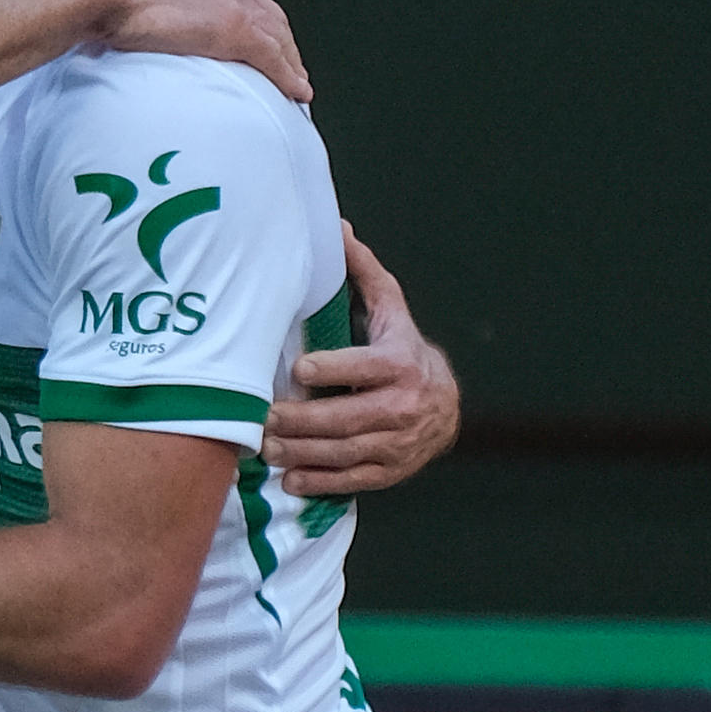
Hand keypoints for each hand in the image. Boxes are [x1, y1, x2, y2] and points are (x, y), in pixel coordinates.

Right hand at [89, 0, 312, 105]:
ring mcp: (231, 4)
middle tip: (285, 53)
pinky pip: (271, 57)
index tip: (252, 19)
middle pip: (264, 7)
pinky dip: (287, 75)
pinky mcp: (234, 31)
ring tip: (296, 78)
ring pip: (276, 32)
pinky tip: (296, 90)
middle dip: (278, 31)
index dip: (248, 3)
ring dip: (289, 56)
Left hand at [264, 228, 460, 500]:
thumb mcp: (392, 309)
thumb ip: (364, 273)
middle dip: (304, 421)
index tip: (299, 370)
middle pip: (349, 418)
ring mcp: (397, 443)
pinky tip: (291, 478)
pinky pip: (353, 479)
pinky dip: (321, 482)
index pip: (365, 367)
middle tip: (265, 418)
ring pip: (346, 452)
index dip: (333, 370)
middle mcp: (403, 405)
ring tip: (268, 448)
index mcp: (401, 363)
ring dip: (304, 453)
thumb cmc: (404, 351)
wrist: (445, 406)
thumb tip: (337, 229)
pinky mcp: (390, 470)